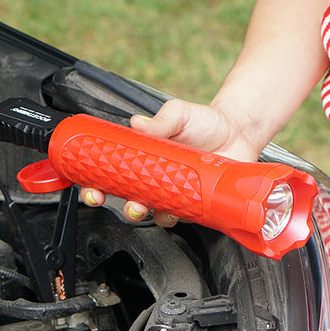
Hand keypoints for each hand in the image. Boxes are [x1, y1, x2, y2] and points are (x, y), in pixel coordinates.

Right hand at [80, 98, 261, 224]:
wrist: (239, 132)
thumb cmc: (206, 122)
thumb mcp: (179, 113)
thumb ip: (161, 119)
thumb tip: (137, 124)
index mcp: (142, 157)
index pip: (112, 174)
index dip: (96, 184)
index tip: (90, 187)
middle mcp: (153, 178)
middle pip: (125, 199)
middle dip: (116, 204)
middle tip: (116, 201)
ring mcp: (172, 193)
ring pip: (150, 212)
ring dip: (142, 212)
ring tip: (143, 205)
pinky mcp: (192, 204)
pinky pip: (177, 217)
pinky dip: (173, 215)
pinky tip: (176, 206)